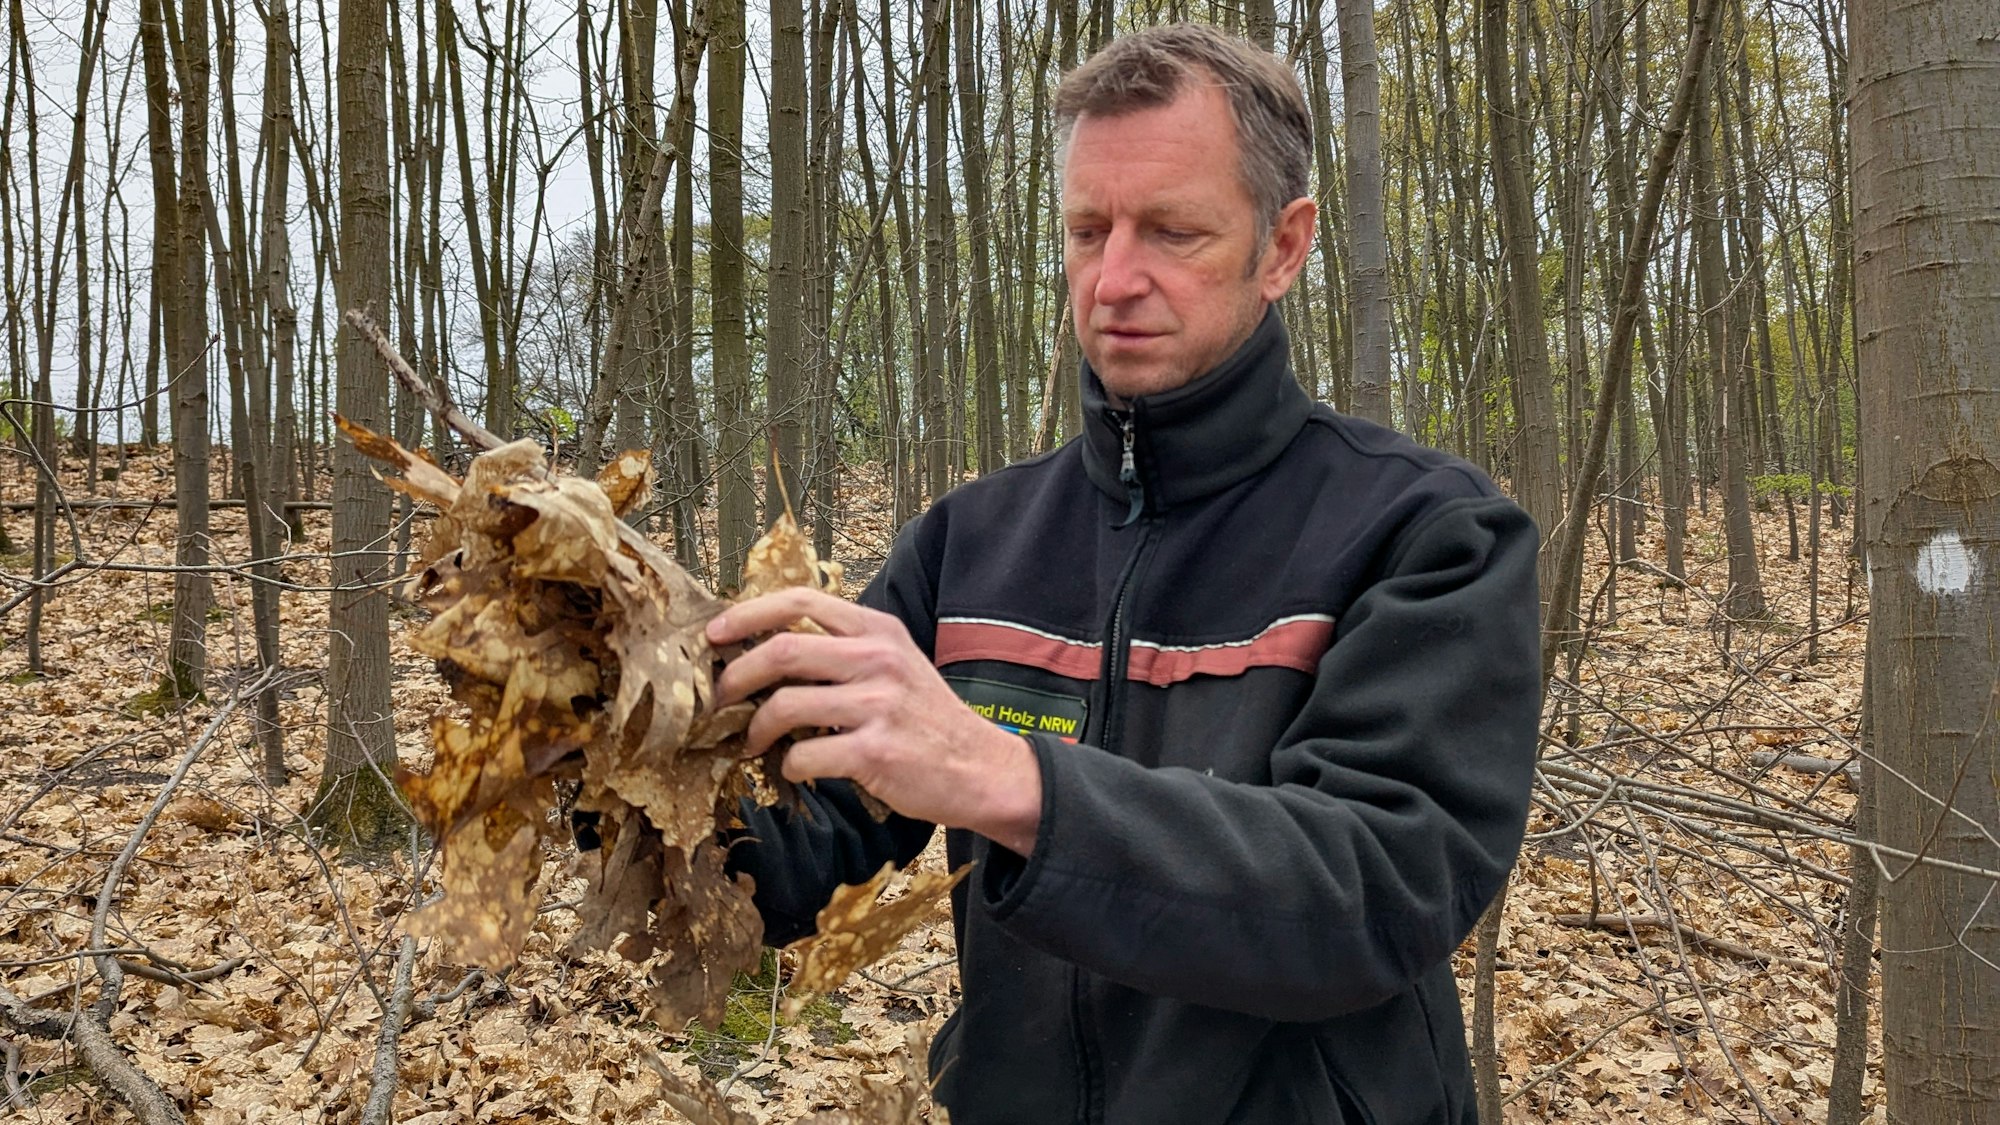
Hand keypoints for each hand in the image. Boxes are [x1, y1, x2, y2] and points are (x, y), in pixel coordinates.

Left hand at [705, 587, 1043, 853]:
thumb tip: (767, 651)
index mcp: (877, 629)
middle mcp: (877, 658)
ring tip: (754, 743)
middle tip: (721, 698)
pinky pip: (805, 756)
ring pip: (785, 706)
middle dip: (736, 676)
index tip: (715, 634)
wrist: (980, 768)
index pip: (800, 600)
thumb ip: (843, 649)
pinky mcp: (875, 751)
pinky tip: (796, 769)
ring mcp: (877, 704)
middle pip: (781, 650)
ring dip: (756, 730)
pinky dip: (789, 766)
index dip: (747, 614)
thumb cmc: (926, 718)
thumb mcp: (895, 663)